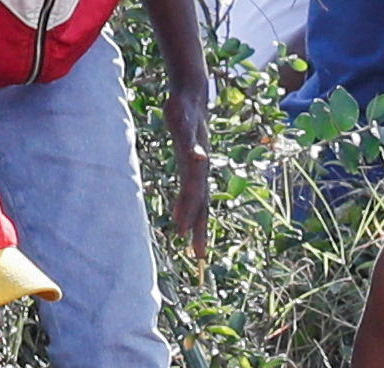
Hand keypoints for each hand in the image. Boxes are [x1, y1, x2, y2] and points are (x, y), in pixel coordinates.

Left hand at [165, 78, 212, 257]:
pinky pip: (194, 193)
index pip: (193, 194)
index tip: (181, 233)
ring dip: (197, 225)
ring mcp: (199, 168)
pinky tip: (181, 221)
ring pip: (200, 202)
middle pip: (202, 204)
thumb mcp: (183, 120)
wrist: (192, 94)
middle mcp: (201, 169)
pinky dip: (189, 209)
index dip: (188, 213)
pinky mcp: (193, 166)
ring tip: (194, 249)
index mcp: (198, 163)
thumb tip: (197, 159)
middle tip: (198, 257)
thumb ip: (189, 140)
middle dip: (198, 229)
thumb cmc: (183, 106)